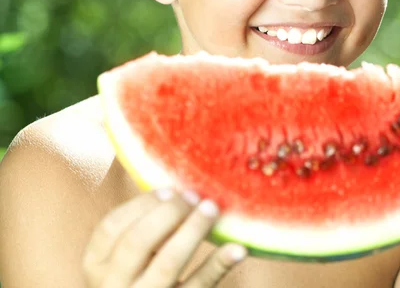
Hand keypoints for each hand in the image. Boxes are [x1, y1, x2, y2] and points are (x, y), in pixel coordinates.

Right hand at [82, 188, 245, 286]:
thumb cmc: (138, 278)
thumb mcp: (125, 258)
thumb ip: (140, 229)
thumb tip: (177, 188)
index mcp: (95, 266)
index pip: (111, 227)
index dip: (142, 203)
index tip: (169, 190)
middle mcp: (112, 286)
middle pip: (137, 241)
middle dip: (169, 212)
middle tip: (193, 196)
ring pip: (167, 262)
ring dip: (193, 230)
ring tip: (212, 209)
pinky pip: (198, 286)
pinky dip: (218, 264)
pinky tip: (237, 248)